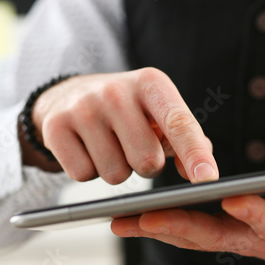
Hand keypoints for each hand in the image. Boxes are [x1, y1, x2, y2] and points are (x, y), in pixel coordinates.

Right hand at [19, 68, 217, 183]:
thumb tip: (204, 175)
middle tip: (135, 148)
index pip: (179, 123)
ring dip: (116, 170)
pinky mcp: (56, 127)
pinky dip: (89, 171)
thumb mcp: (159, 112)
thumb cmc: (127, 110)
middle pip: (146, 161)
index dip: (195, 154)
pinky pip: (83, 175)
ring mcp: (83, 108)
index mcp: (151, 84)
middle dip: (146, 166)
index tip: (208, 180)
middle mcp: (116, 91)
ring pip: (114, 174)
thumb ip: (188, 140)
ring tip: (109, 145)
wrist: (69, 95)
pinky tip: (87, 149)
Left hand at [111, 172, 264, 264]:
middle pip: (214, 233)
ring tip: (117, 220)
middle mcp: (257, 237)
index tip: (235, 200)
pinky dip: (161, 227)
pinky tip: (132, 219)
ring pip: (192, 235)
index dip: (257, 212)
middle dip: (178, 226)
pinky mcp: (226, 234)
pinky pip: (189, 232)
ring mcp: (237, 238)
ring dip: (156, 228)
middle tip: (140, 218)